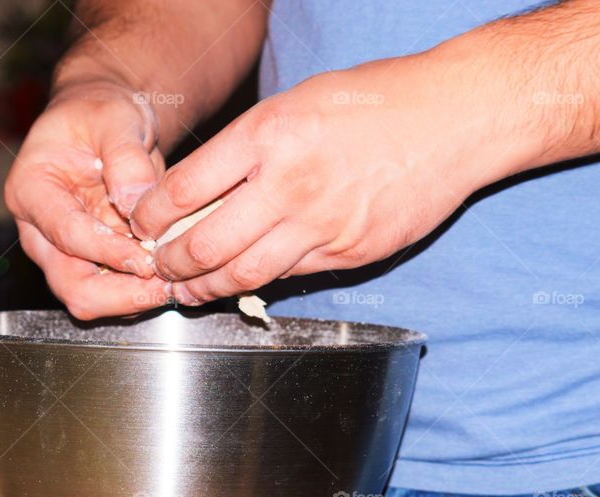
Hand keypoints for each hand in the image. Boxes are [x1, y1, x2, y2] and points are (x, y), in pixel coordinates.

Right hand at [4, 81, 171, 318]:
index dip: (108, 252)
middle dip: (119, 294)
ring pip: (91, 300)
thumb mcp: (114, 117)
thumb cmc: (100, 114)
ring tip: (173, 282)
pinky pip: (114, 294)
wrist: (107, 124)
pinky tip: (171, 276)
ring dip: (134, 298)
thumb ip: (125, 157)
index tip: (147, 259)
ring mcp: (64, 253)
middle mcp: (40, 232)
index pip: (67, 234)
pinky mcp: (91, 264)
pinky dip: (142, 292)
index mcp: (31, 191)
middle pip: (71, 286)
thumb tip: (135, 202)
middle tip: (163, 285)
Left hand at [130, 54, 519, 305]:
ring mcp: (321, 224)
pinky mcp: (350, 252)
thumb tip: (200, 192)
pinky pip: (290, 276)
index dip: (152, 216)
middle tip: (160, 267)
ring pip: (243, 273)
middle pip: (204, 243)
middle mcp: (288, 183)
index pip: (184, 189)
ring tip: (188, 292)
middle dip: (171, 264)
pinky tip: (242, 282)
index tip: (144, 224)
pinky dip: (258, 283)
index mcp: (267, 135)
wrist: (455, 117)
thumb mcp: (297, 103)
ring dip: (205, 288)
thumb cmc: (375, 101)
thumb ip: (247, 148)